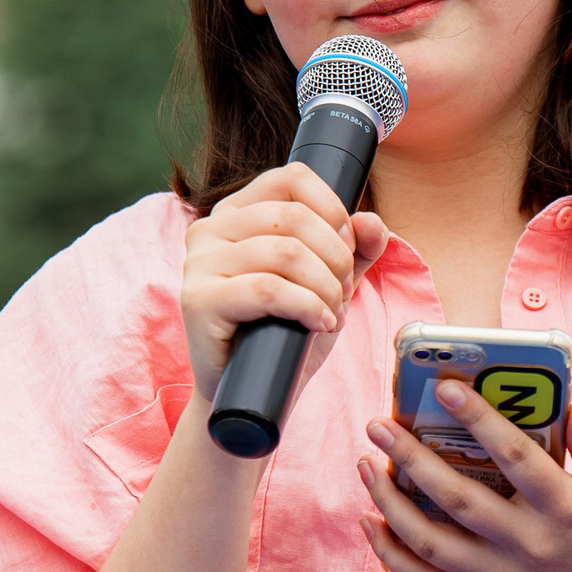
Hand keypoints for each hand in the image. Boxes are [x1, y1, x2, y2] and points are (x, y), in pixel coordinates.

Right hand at [179, 164, 388, 404]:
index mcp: (238, 213)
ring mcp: (198, 263)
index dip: (334, 211)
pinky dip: (307, 307)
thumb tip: (373, 223)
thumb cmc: (283, 333)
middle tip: (341, 292)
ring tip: (331, 313)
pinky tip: (318, 324)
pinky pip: (268, 289)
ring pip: (285, 254)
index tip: (347, 249)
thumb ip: (355, 251)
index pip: (292, 178)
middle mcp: (211, 229)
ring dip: (325, 287)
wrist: (249, 393)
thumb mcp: (328, 284)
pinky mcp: (198, 300)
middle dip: (335, 258)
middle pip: (295, 218)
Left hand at [358, 386, 571, 571]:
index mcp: (566, 508)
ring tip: (367, 467)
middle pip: (456, 497)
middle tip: (379, 426)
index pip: (515, 456)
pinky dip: (394, 556)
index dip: (478, 418)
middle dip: (410, 458)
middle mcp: (530, 544)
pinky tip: (372, 524)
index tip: (444, 387)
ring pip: (432, 542)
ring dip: (391, 503)